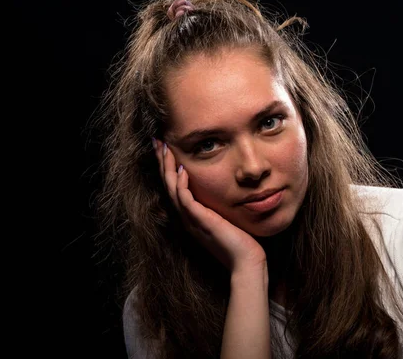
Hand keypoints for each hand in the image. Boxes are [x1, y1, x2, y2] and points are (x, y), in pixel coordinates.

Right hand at [154, 138, 266, 274]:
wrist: (245, 262)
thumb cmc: (240, 242)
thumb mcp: (226, 218)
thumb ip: (219, 206)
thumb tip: (225, 189)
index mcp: (191, 216)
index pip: (175, 187)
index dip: (169, 167)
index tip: (166, 148)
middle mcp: (187, 217)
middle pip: (168, 185)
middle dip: (163, 162)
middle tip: (157, 142)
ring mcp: (191, 220)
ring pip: (172, 189)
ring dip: (168, 168)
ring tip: (165, 149)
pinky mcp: (200, 222)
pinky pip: (185, 200)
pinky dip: (182, 184)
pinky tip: (183, 169)